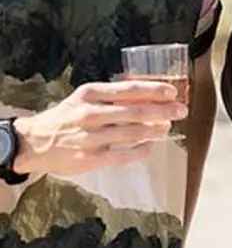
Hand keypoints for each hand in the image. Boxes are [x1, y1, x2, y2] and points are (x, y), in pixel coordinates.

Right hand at [13, 81, 185, 175]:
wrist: (34, 142)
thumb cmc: (66, 117)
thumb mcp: (84, 98)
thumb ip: (113, 96)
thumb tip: (151, 95)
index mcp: (89, 94)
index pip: (130, 89)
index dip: (155, 90)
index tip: (173, 92)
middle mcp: (89, 114)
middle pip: (136, 111)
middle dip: (164, 111)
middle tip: (181, 110)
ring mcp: (90, 137)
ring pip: (133, 133)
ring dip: (156, 130)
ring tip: (167, 128)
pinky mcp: (90, 159)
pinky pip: (125, 155)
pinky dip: (142, 149)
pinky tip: (150, 145)